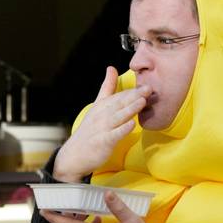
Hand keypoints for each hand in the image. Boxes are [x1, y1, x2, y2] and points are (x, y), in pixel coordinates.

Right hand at [53, 67, 150, 181]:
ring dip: (129, 109)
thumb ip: (107, 88)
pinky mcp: (102, 142)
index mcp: (101, 106)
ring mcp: (101, 129)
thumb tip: (111, 67)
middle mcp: (100, 116)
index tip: (146, 83)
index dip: (132, 91)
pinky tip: (131, 124)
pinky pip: (113, 135)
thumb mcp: (97, 106)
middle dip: (133, 96)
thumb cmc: (90, 130)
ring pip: (117, 117)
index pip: (117, 96)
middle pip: (119, 104)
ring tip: (142, 101)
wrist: (74, 155)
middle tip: (148, 88)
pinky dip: (122, 130)